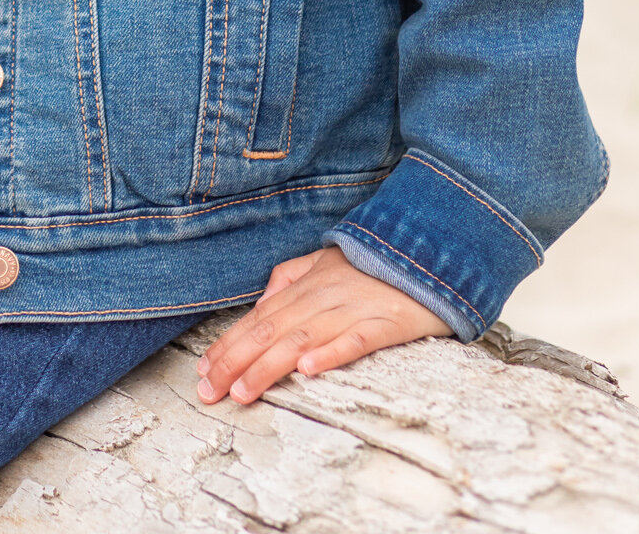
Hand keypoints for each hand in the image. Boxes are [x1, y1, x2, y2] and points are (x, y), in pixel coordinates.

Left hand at [196, 245, 450, 404]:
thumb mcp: (328, 261)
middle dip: (236, 361)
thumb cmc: (378, 262)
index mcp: (308, 284)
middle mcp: (324, 295)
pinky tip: (308, 369)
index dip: (230, 344)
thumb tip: (264, 298)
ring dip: (269, 365)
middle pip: (272, 330)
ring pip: (303, 338)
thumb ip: (294, 275)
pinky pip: (356, 338)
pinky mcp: (389, 321)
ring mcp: (355, 307)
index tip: (204, 372)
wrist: (435, 246)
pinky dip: (331, 352)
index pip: (260, 318)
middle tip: (209, 392)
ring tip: (243, 391)